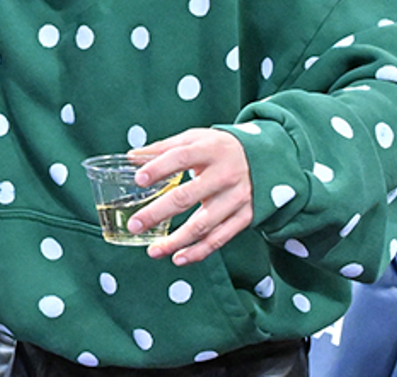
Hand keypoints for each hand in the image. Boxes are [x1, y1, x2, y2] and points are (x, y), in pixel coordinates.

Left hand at [129, 128, 252, 266]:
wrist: (264, 158)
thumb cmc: (219, 148)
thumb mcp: (195, 139)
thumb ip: (164, 148)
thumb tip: (132, 157)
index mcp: (210, 150)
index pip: (180, 157)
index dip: (159, 168)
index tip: (139, 180)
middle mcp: (224, 176)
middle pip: (187, 196)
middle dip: (158, 213)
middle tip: (135, 224)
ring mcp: (236, 199)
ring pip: (203, 225)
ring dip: (176, 241)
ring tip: (153, 251)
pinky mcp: (244, 217)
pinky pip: (220, 239)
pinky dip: (198, 252)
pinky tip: (178, 258)